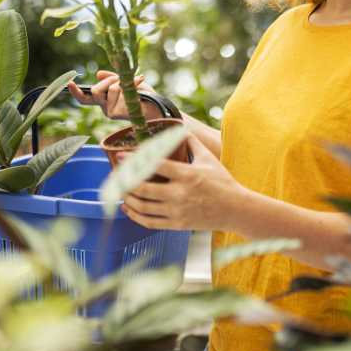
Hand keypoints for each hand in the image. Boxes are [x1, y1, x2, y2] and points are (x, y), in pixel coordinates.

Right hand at [68, 70, 155, 120]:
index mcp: (104, 100)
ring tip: (135, 82)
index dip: (76, 91)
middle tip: (121, 79)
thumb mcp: (125, 81)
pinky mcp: (116, 113)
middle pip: (95, 90)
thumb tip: (98, 73)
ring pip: (109, 88)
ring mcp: (109, 111)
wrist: (157, 104)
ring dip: (122, 81)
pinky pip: (118, 90)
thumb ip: (112, 77)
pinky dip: (130, 82)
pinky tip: (139, 80)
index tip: (69, 82)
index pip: (85, 98)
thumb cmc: (142, 93)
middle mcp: (104, 107)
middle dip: (109, 80)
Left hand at [122, 133, 246, 231]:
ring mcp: (177, 211)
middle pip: (143, 189)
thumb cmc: (222, 182)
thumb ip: (192, 142)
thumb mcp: (208, 158)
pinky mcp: (177, 224)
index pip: (155, 165)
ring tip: (120, 191)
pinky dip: (135, 216)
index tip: (121, 156)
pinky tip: (128, 208)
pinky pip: (149, 222)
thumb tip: (179, 127)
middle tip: (115, 175)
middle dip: (125, 182)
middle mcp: (180, 194)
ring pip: (143, 206)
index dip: (135, 160)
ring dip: (127, 198)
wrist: (235, 209)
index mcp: (187, 175)